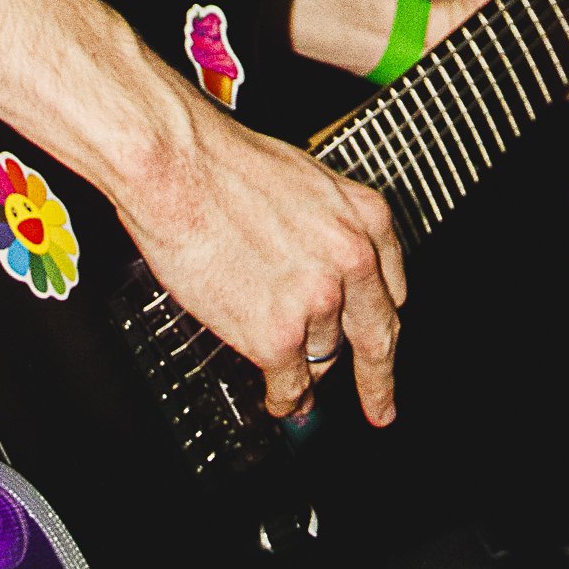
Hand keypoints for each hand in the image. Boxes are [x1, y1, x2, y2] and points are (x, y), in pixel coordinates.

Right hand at [115, 64, 406, 423]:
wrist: (177, 168)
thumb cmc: (224, 163)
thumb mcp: (307, 182)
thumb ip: (328, 226)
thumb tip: (321, 261)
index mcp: (366, 217)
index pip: (390, 286)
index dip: (381, 316)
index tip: (381, 338)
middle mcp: (353, 260)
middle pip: (377, 334)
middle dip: (379, 378)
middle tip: (381, 405)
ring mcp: (319, 301)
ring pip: (324, 358)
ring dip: (308, 373)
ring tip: (296, 387)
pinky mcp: (278, 335)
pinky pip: (290, 384)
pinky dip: (285, 400)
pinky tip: (282, 403)